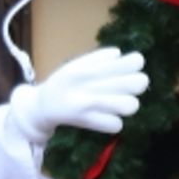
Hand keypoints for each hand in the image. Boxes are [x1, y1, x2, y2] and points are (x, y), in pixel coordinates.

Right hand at [9, 47, 149, 144]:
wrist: (40, 107)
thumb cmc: (62, 83)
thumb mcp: (75, 65)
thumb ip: (98, 58)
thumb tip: (120, 54)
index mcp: (88, 67)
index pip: (132, 62)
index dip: (135, 63)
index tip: (131, 67)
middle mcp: (89, 84)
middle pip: (137, 83)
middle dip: (137, 84)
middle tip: (129, 86)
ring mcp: (88, 104)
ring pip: (130, 105)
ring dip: (128, 103)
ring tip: (119, 102)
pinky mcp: (87, 122)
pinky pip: (116, 124)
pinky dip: (113, 121)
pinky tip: (106, 117)